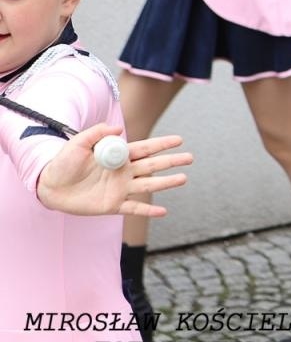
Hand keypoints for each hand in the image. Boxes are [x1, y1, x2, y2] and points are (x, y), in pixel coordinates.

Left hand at [36, 125, 191, 217]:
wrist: (50, 186)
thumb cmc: (63, 163)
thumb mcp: (77, 143)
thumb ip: (97, 133)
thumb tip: (118, 129)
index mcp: (118, 155)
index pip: (145, 148)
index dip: (162, 144)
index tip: (179, 140)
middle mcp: (123, 172)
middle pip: (153, 166)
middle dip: (172, 161)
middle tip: (190, 158)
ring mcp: (120, 189)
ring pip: (148, 185)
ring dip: (166, 183)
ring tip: (184, 179)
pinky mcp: (112, 205)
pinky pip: (134, 208)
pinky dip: (148, 211)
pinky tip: (163, 212)